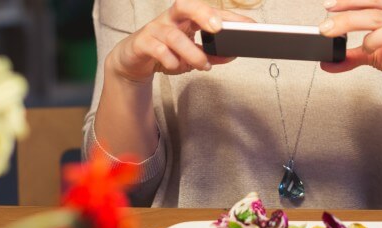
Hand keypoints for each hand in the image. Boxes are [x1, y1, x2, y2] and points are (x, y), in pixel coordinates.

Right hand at [107, 0, 253, 83]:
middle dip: (203, 13)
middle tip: (218, 28)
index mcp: (186, 18)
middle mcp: (170, 19)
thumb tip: (232, 55)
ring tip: (204, 65)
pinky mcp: (142, 43)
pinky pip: (157, 49)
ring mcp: (155, 30)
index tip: (248, 25)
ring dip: (192, 52)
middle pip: (185, 5)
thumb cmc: (165, 52)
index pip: (209, 11)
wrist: (133, 61)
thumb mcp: (192, 55)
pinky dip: (171, 60)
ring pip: (174, 35)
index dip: (229, 16)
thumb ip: (212, 55)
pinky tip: (178, 67)